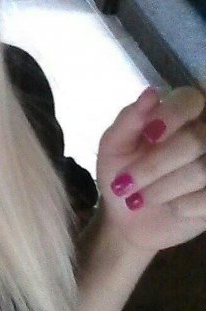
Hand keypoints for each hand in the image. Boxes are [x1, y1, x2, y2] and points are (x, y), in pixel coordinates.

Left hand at [96, 85, 205, 252]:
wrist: (127, 218)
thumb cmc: (119, 172)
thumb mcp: (114, 145)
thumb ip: (129, 118)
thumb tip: (151, 92)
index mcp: (180, 113)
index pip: (191, 99)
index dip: (172, 116)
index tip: (149, 136)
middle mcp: (205, 133)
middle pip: (196, 139)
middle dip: (155, 165)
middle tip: (126, 183)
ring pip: (202, 170)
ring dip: (164, 188)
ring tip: (141, 198)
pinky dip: (184, 206)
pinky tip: (171, 208)